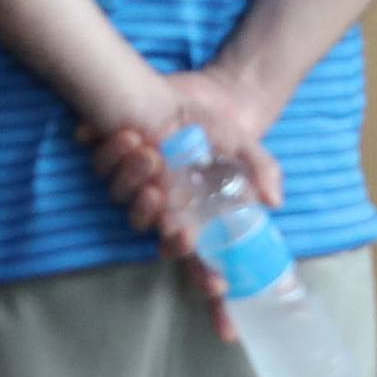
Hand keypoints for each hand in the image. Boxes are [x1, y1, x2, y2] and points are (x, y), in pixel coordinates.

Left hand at [78, 65, 283, 344]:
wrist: (182, 92)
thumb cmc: (214, 127)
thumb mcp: (244, 146)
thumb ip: (262, 170)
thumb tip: (274, 201)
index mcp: (195, 218)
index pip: (200, 264)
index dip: (207, 283)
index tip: (218, 285)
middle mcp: (165, 211)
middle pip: (161, 242)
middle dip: (170, 238)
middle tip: (180, 223)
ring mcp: (137, 188)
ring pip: (129, 208)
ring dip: (137, 187)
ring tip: (152, 156)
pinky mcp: (111, 161)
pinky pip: (102, 169)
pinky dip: (111, 155)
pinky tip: (129, 136)